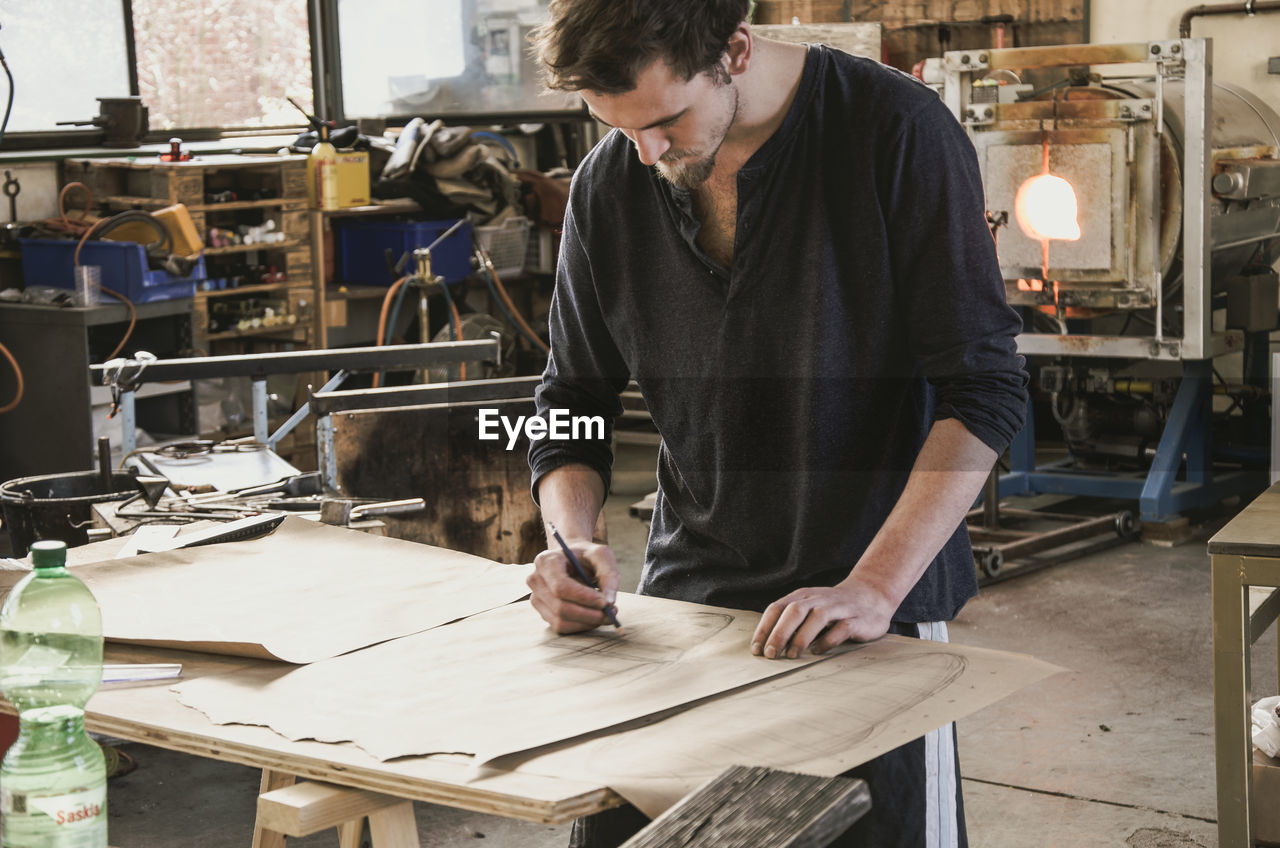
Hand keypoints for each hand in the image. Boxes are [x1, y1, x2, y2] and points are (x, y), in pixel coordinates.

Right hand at [527, 539, 619, 633]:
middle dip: (588, 614)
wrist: (571, 559)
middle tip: (610, 612)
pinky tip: (594, 617)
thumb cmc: (585, 556)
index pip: (560, 586)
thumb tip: (609, 601)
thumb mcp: (601, 555)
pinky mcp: (542, 612)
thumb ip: (609, 574)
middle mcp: (535, 580)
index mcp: (546, 561)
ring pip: (560, 620)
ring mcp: (536, 598)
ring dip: (587, 622)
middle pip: (560, 607)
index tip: (605, 602)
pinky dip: (581, 626)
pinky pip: (561, 627)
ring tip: (606, 614)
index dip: (583, 597)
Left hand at [751, 576, 895, 658]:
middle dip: (779, 633)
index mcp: (802, 596)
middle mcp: (818, 599)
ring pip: (816, 618)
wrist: (872, 594)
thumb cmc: (833, 607)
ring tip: (791, 655)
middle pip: (793, 612)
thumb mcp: (809, 607)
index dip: (764, 628)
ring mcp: (838, 608)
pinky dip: (828, 640)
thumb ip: (791, 621)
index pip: (777, 608)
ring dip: (801, 637)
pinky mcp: (856, 619)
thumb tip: (766, 645)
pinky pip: (841, 629)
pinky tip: (818, 652)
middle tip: (770, 654)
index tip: (757, 649)